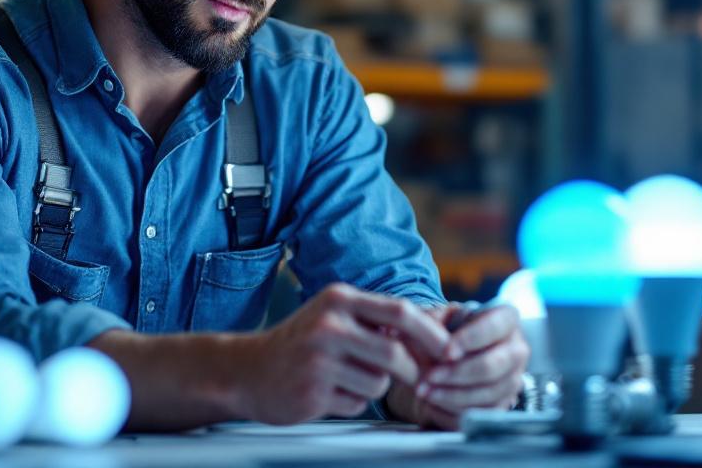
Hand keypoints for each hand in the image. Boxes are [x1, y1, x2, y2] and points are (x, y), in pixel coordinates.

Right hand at [234, 283, 451, 423]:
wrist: (248, 371)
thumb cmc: (302, 343)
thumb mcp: (335, 317)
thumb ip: (376, 321)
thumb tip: (433, 335)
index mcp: (339, 299)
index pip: (400, 311)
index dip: (432, 334)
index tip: (452, 351)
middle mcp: (329, 324)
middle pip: (394, 352)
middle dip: (413, 371)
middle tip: (417, 379)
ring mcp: (319, 358)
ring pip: (379, 382)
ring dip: (373, 386)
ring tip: (346, 378)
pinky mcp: (313, 391)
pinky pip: (357, 402)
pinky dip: (353, 401)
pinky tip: (329, 392)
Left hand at [385, 303, 528, 430]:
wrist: (443, 359)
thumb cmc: (442, 332)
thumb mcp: (435, 318)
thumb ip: (428, 322)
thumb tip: (416, 336)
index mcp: (505, 319)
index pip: (495, 327)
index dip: (471, 340)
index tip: (446, 351)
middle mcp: (516, 350)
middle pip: (492, 366)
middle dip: (457, 374)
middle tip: (429, 376)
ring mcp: (512, 380)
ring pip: (487, 394)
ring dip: (451, 395)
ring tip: (423, 391)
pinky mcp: (502, 404)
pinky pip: (480, 413)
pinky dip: (453, 409)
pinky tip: (432, 402)